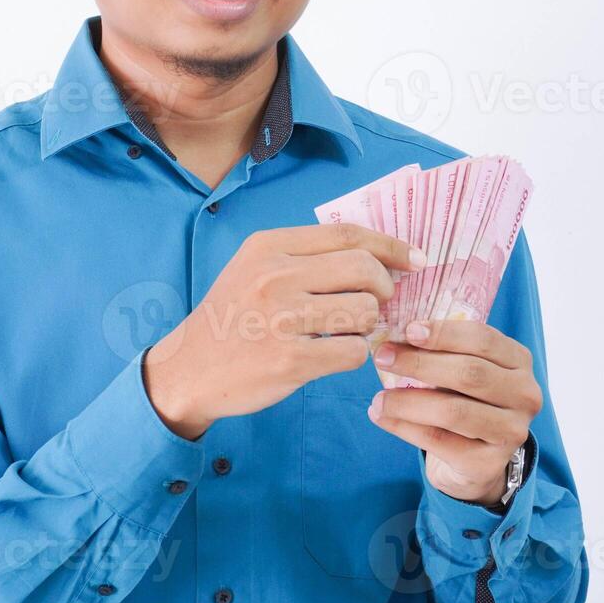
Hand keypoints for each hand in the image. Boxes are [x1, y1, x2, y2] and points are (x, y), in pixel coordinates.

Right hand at [143, 223, 424, 439]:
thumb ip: (305, 256)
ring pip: (364, 311)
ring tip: (349, 331)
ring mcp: (281, 319)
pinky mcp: (290, 360)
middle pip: (363, 269)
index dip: (390, 246)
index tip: (414, 260)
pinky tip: (335, 355)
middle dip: (384, 287)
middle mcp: (275, 276)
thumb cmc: (232, 316)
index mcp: (269, 246)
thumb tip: (376, 255)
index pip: (347, 235)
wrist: (189, 368)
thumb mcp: (255, 268)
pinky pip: (353, 352)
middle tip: (379, 302)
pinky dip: (354, 355)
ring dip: (368, 324)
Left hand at [365, 316, 541, 504]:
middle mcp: (524, 395)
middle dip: (419, 363)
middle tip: (382, 358)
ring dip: (407, 401)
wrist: (475, 461)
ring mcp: (511, 431)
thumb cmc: (464, 401)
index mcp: (519, 361)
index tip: (408, 330)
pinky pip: (439, 440)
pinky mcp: (489, 463)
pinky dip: (404, 427)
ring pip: (453, 411)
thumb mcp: (461, 370)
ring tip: (377, 397)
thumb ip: (441, 352)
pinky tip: (382, 417)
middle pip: (469, 373)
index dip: (444, 333)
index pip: (483, 339)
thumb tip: (394, 337)